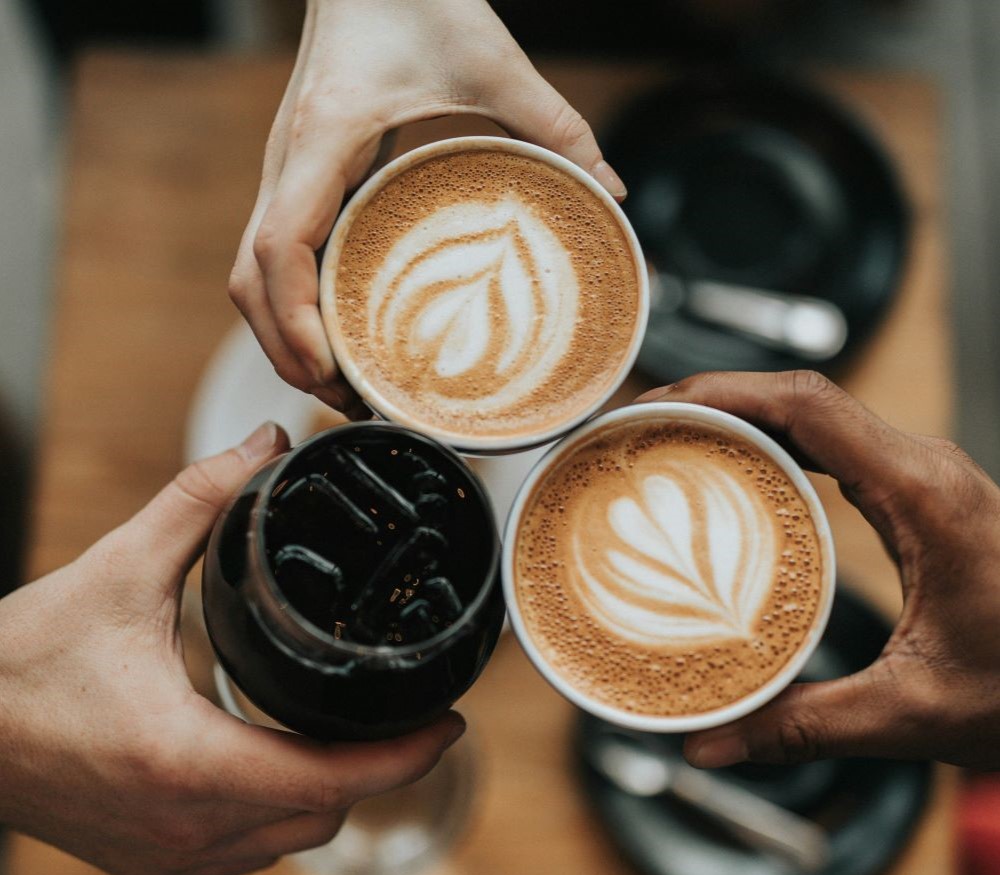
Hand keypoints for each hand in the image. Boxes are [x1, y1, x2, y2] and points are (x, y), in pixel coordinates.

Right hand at [0, 423, 464, 874]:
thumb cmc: (16, 661)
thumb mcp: (116, 569)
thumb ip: (199, 501)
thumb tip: (265, 445)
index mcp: (184, 759)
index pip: (332, 781)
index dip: (405, 756)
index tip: (450, 722)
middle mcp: (183, 825)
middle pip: (323, 814)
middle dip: (379, 769)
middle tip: (408, 714)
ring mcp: (166, 856)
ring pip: (289, 841)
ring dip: (332, 793)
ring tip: (358, 735)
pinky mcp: (149, 863)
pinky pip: (247, 853)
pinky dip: (281, 813)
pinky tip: (284, 766)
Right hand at [228, 0, 625, 414]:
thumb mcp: (492, 59)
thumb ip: (555, 124)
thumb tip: (611, 192)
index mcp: (322, 140)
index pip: (277, 248)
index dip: (294, 322)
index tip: (330, 371)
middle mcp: (286, 164)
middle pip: (250, 284)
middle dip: (288, 353)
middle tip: (348, 402)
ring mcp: (284, 174)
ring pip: (250, 278)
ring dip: (284, 339)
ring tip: (341, 387)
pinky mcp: (297, 181)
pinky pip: (274, 259)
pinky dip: (293, 309)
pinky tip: (337, 336)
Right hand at [638, 371, 999, 769]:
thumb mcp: (915, 711)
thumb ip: (805, 726)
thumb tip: (709, 744)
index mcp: (922, 493)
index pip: (806, 403)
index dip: (720, 392)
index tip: (654, 407)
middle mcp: (922, 468)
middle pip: (799, 396)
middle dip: (711, 398)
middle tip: (639, 428)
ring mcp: (920, 477)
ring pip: (814, 415)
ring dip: (739, 417)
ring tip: (668, 442)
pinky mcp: (916, 496)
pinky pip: (831, 446)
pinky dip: (772, 445)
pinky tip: (733, 476)